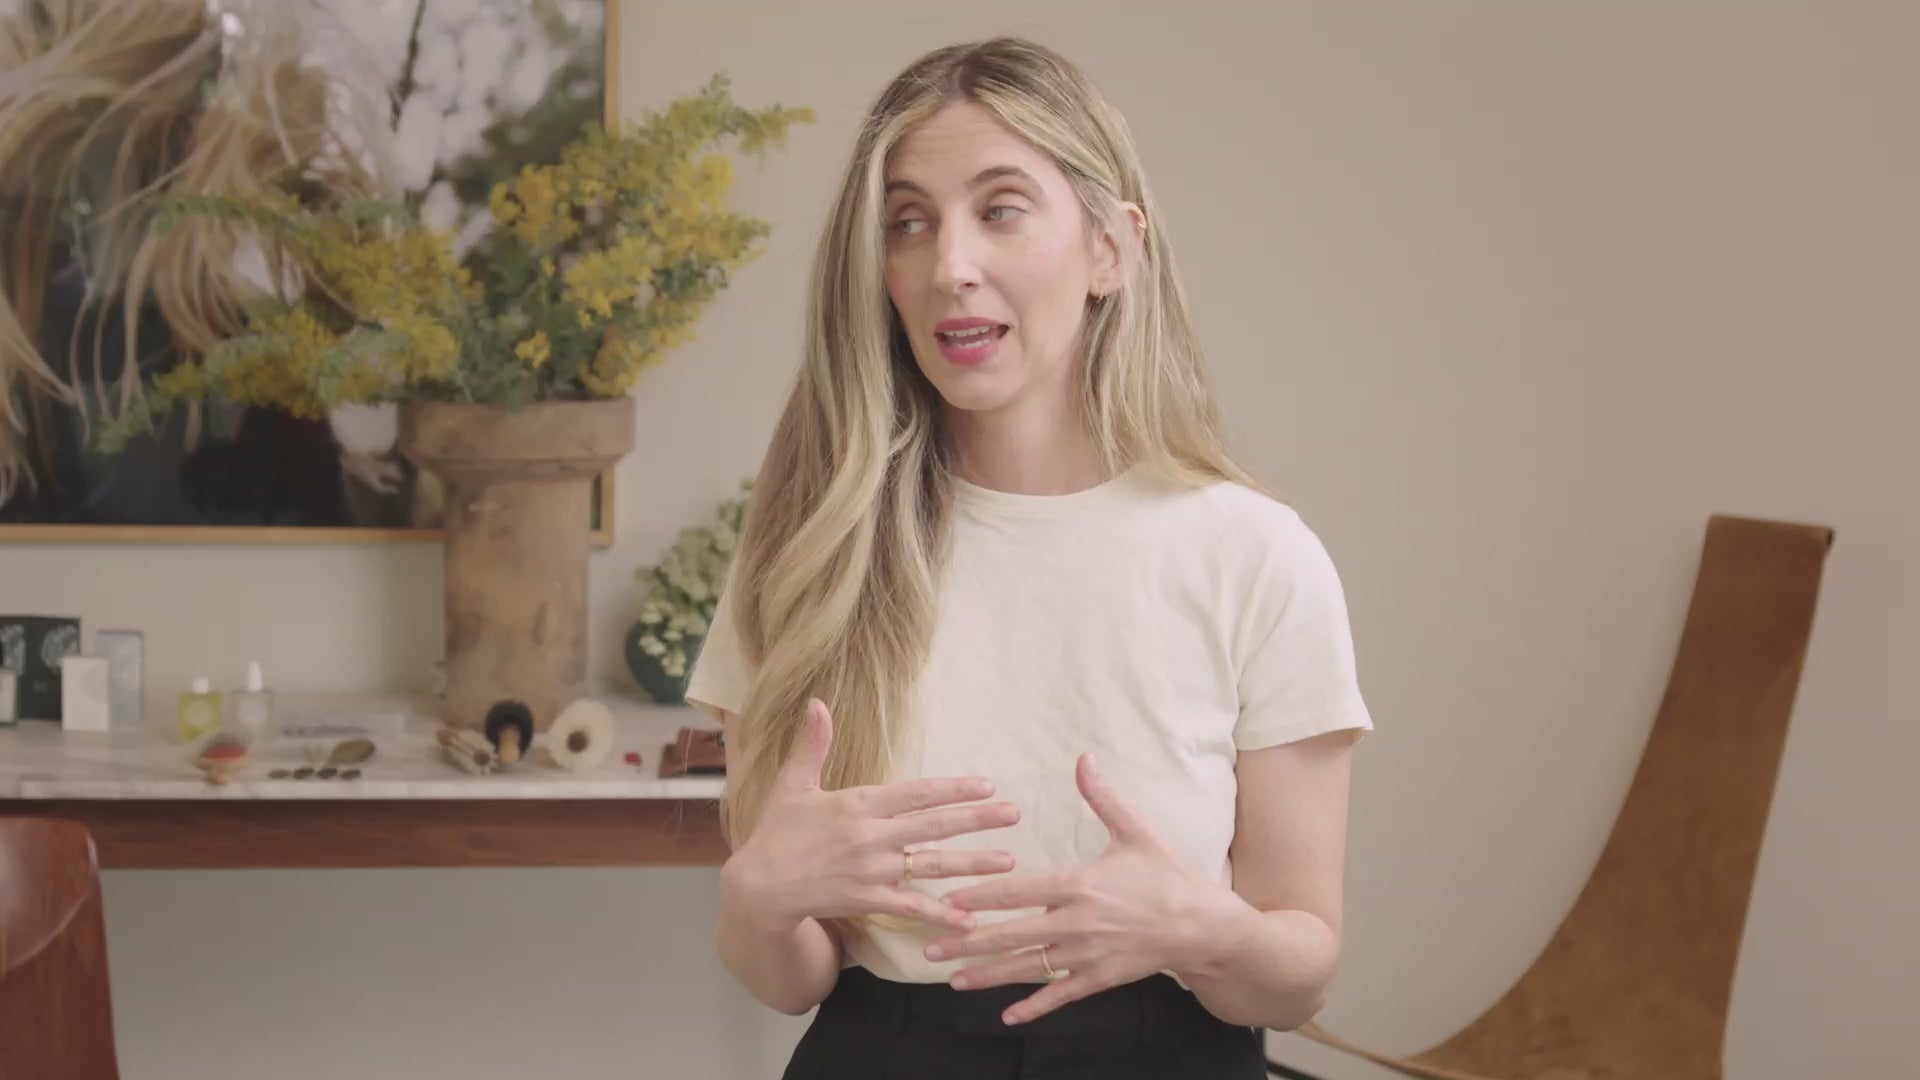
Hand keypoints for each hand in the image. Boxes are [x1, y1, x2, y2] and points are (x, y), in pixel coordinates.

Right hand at [721, 698, 1021, 936]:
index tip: (987, 785)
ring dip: (972, 865)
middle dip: (978, 820)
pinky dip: (940, 913)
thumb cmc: (777, 832)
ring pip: (931, 866)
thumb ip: (812, 745)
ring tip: (1008, 863)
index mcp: (857, 803)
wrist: (757, 887)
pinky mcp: (866, 901)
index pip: (916, 793)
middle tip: (1015, 814)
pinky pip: (910, 907)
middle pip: (934, 826)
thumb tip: (818, 702)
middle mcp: (869, 836)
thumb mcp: (793, 784)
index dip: (953, 789)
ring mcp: (870, 870)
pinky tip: (970, 919)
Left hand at [925, 752, 1223, 1025]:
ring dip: (988, 975)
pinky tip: (1008, 1016)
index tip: (946, 901)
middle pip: (1011, 935)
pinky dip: (1034, 1006)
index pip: (1018, 892)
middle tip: (930, 948)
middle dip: (968, 942)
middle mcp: (1076, 924)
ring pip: (1028, 967)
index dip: (979, 898)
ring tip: (954, 980)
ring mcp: (1086, 955)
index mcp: (1079, 885)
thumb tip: (1083, 758)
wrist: (1202, 925)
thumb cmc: (1168, 875)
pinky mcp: (1099, 978)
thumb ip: (1103, 798)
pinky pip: (1060, 994)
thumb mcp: (1136, 831)